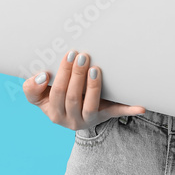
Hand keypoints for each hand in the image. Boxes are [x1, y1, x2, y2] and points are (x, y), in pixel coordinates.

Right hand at [22, 49, 145, 130]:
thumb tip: (41, 76)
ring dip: (92, 87)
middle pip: (71, 98)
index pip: (54, 95)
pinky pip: (117, 113)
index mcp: (53, 112)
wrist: (77, 115)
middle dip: (75, 75)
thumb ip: (32, 88)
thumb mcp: (40, 97)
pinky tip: (142, 106)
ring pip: (90, 106)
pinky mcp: (106, 116)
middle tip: (80, 55)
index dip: (58, 79)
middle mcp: (69, 119)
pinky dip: (129, 109)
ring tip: (94, 68)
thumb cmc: (58, 98)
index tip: (60, 63)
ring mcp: (89, 119)